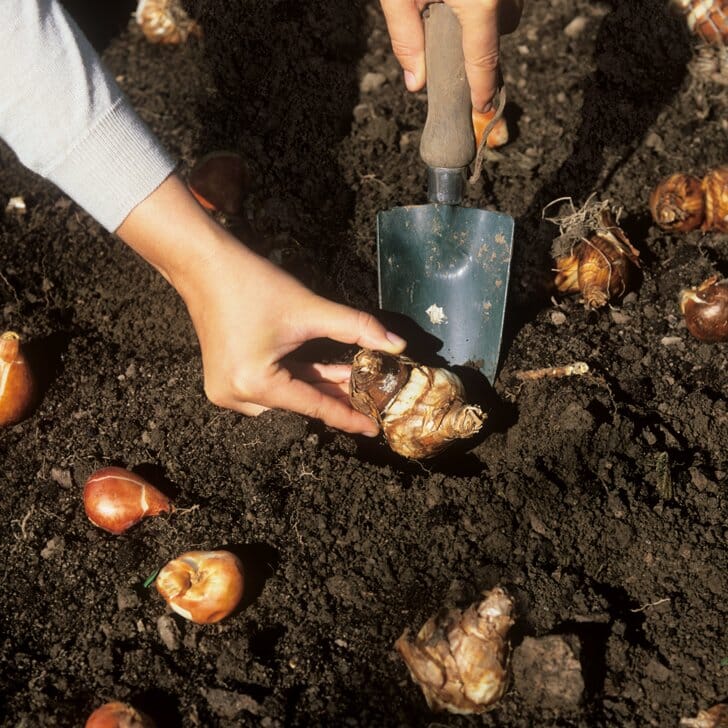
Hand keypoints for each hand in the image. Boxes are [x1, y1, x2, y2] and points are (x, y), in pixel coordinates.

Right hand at [117, 175, 406, 434]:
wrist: (204, 265)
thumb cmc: (253, 284)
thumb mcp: (310, 309)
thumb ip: (358, 329)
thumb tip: (397, 345)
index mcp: (255, 383)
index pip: (314, 406)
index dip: (348, 416)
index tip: (374, 427)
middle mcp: (236, 396)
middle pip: (299, 404)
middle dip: (337, 398)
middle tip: (372, 400)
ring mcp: (226, 390)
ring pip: (286, 397)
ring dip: (318, 388)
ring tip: (355, 382)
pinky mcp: (225, 380)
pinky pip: (270, 387)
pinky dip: (296, 380)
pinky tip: (326, 374)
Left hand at [380, 0, 523, 111]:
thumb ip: (405, 37)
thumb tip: (416, 82)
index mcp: (480, 2)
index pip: (484, 60)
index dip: (483, 89)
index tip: (482, 108)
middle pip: (505, 28)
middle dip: (483, 38)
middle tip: (452, 36)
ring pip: (509, 6)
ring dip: (489, 13)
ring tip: (455, 5)